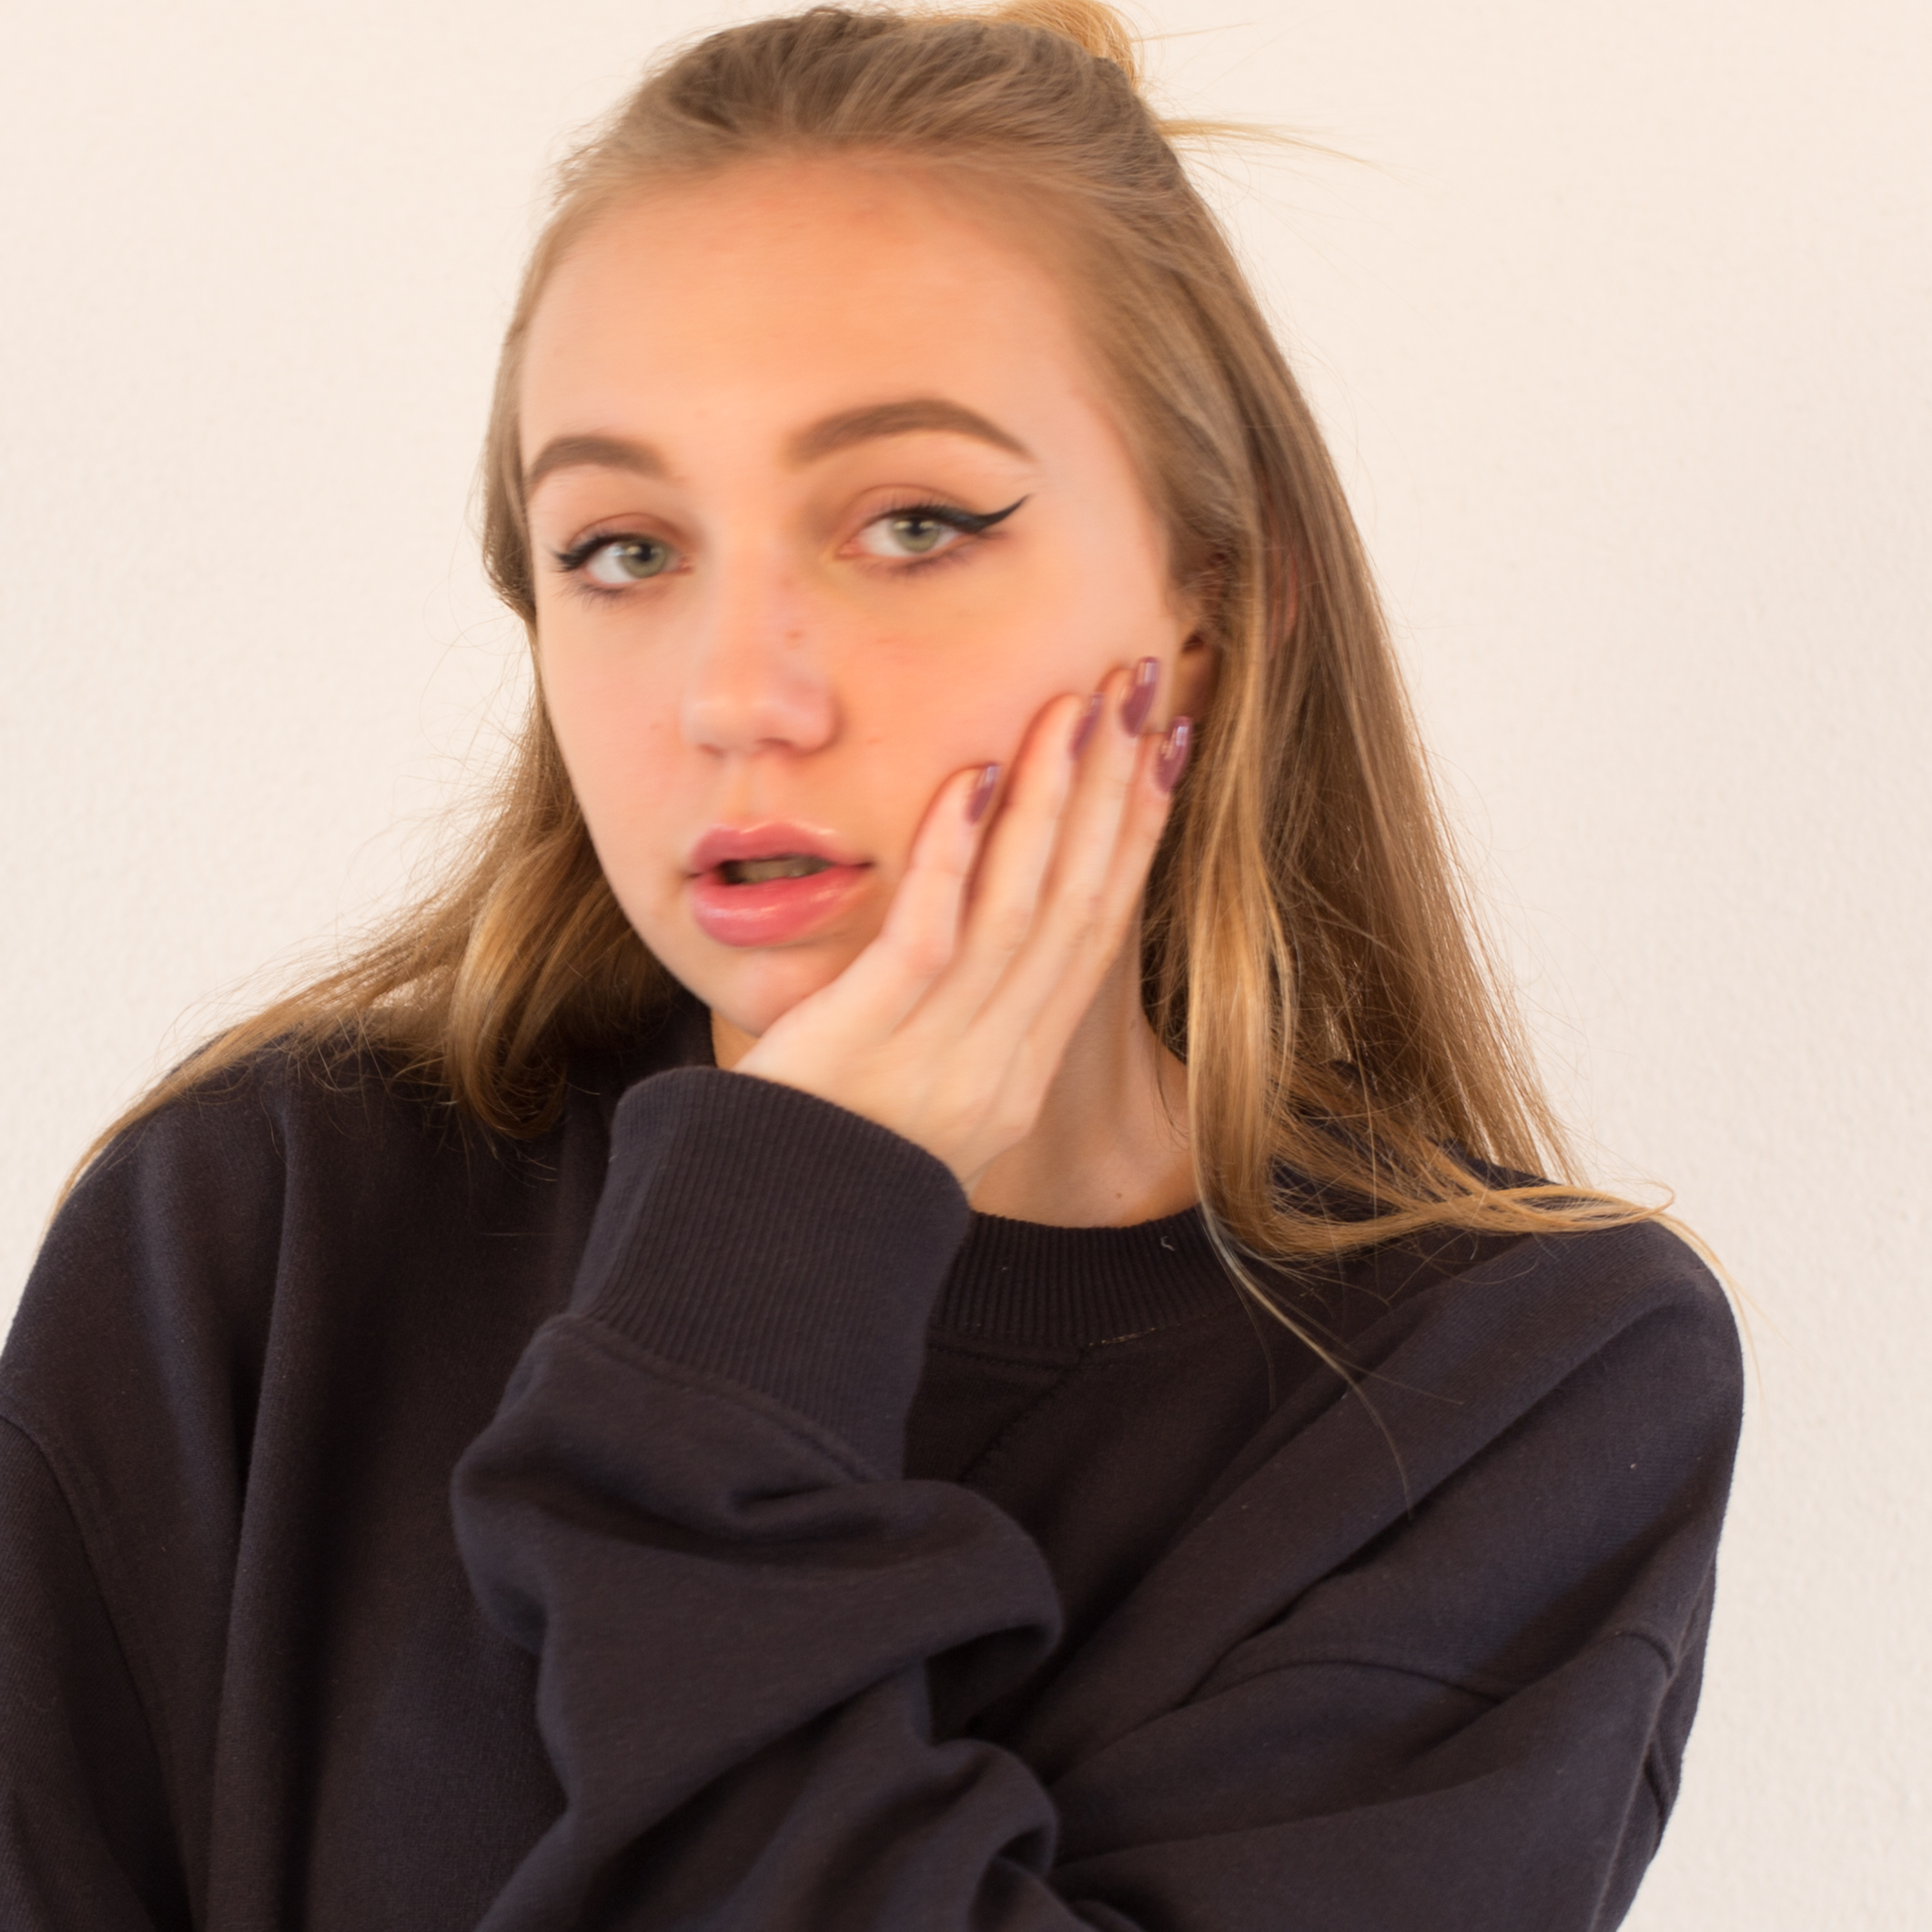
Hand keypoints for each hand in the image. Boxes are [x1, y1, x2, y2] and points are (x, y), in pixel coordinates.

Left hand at [735, 657, 1193, 1189]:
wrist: (763, 1244)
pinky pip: (929, 935)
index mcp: (1017, 1071)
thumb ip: (955, 1022)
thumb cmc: (820, 1159)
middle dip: (1116, 790)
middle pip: (1079, 905)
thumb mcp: (917, 1097)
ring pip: (1020, 910)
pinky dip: (956, 853)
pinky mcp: (873, 1040)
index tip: (1169, 750)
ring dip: (1053, 800)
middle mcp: (1000, 1061)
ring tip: (1076, 706)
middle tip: (1144, 688)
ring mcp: (942, 1053)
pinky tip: (973, 779)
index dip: (1138, 835)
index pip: (1097, 932)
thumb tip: (972, 935)